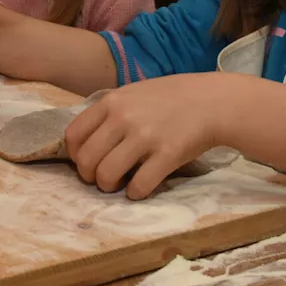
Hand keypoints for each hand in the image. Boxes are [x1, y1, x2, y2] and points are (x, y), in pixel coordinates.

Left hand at [64, 73, 229, 199]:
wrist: (213, 101)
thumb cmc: (172, 97)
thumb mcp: (134, 93)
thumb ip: (110, 111)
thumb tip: (85, 140)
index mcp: (112, 101)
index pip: (73, 135)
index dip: (75, 155)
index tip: (87, 161)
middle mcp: (123, 117)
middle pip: (86, 159)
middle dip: (90, 176)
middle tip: (102, 178)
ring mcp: (145, 136)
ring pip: (106, 175)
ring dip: (109, 187)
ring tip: (119, 185)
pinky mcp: (167, 155)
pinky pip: (138, 186)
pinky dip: (135, 193)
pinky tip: (141, 188)